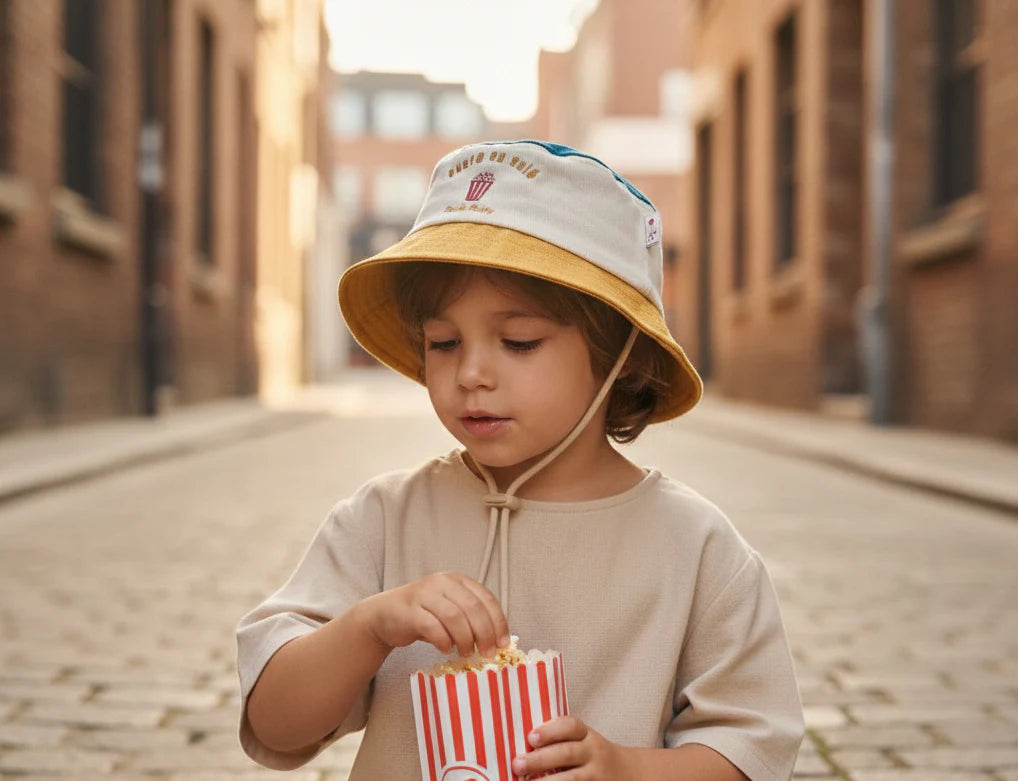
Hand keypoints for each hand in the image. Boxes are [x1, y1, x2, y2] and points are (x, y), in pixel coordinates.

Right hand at [357, 571, 508, 656]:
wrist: (384, 615)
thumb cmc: (424, 615)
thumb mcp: (451, 610)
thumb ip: (471, 619)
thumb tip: (497, 641)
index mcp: (458, 580)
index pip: (486, 598)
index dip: (498, 622)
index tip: (503, 643)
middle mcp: (442, 581)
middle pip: (473, 608)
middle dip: (484, 634)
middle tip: (487, 653)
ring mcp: (424, 593)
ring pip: (454, 617)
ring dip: (465, 640)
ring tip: (465, 653)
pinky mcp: (409, 610)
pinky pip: (432, 627)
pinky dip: (443, 641)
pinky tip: (445, 649)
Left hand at [511, 716, 633, 779]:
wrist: (629, 773)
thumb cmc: (591, 755)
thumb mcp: (583, 740)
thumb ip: (559, 740)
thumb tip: (520, 745)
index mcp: (586, 735)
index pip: (571, 726)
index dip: (550, 731)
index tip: (531, 738)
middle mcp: (593, 753)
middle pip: (567, 753)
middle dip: (541, 759)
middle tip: (517, 764)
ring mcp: (596, 775)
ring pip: (572, 779)